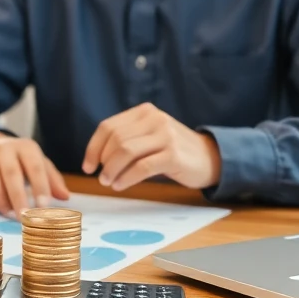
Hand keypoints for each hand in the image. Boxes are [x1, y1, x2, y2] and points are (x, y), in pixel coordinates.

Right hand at [0, 131, 70, 216]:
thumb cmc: (16, 160)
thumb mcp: (35, 163)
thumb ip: (50, 178)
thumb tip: (65, 197)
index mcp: (25, 146)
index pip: (35, 165)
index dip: (40, 185)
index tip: (44, 206)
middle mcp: (3, 147)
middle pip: (11, 171)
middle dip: (19, 195)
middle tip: (25, 216)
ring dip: (0, 198)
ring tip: (8, 214)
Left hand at [81, 103, 221, 191]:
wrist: (210, 158)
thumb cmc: (173, 151)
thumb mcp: (150, 136)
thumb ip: (128, 139)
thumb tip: (96, 158)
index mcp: (144, 112)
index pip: (108, 126)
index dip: (93, 147)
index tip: (88, 166)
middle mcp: (154, 119)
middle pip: (116, 139)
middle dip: (103, 161)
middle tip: (100, 177)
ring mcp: (165, 135)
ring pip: (126, 151)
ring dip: (112, 170)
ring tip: (109, 182)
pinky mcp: (173, 154)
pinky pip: (142, 167)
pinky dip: (126, 178)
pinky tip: (121, 185)